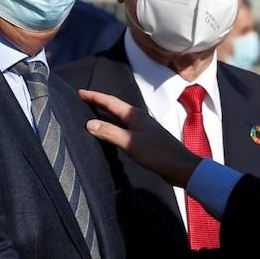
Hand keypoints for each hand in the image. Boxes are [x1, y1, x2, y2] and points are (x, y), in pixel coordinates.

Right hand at [78, 89, 201, 187]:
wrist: (179, 166)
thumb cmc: (157, 152)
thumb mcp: (130, 143)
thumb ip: (110, 132)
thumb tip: (89, 123)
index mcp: (134, 115)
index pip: (110, 102)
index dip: (94, 97)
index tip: (80, 92)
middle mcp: (137, 118)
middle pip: (114, 108)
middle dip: (98, 104)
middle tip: (82, 101)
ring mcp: (141, 129)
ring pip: (118, 119)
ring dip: (104, 116)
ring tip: (90, 115)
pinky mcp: (143, 139)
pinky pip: (122, 129)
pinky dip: (112, 128)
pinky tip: (108, 134)